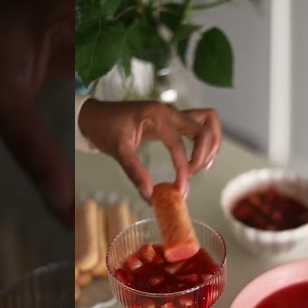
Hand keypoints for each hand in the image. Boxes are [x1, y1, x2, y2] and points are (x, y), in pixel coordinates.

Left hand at [78, 99, 221, 200]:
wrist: (96, 115)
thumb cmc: (104, 128)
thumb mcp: (117, 150)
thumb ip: (135, 172)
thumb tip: (151, 195)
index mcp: (157, 116)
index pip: (179, 144)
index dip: (183, 169)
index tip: (181, 189)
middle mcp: (171, 111)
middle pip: (204, 129)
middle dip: (203, 156)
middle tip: (190, 176)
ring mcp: (175, 114)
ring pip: (208, 122)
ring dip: (211, 145)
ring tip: (201, 167)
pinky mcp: (174, 120)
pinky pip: (200, 125)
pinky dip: (206, 141)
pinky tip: (198, 159)